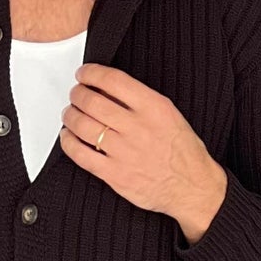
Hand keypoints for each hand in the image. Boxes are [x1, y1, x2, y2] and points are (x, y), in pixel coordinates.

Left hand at [59, 62, 227, 241]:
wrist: (192, 187)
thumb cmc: (183, 151)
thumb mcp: (170, 114)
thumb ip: (140, 100)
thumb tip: (107, 89)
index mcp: (154, 108)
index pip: (113, 80)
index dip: (91, 73)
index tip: (84, 73)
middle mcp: (138, 128)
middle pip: (92, 101)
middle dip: (78, 94)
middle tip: (75, 94)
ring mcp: (124, 152)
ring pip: (83, 125)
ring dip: (70, 115)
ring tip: (70, 113)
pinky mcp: (114, 174)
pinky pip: (80, 154)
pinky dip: (68, 142)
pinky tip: (68, 136)